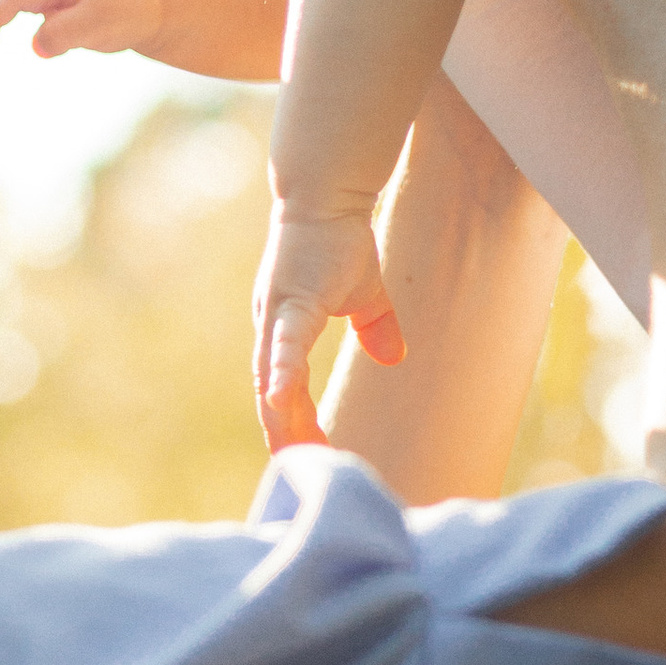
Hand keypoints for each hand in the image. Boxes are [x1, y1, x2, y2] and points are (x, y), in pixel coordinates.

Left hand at [255, 203, 405, 449]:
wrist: (326, 192)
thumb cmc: (339, 240)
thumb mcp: (365, 294)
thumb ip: (378, 328)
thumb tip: (393, 357)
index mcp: (285, 331)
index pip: (283, 390)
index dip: (293, 424)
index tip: (306, 457)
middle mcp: (272, 328)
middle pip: (272, 396)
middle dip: (284, 435)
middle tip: (297, 472)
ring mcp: (276, 316)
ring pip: (273, 378)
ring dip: (281, 417)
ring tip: (290, 454)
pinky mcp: (289, 300)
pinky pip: (285, 344)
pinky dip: (282, 372)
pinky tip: (279, 399)